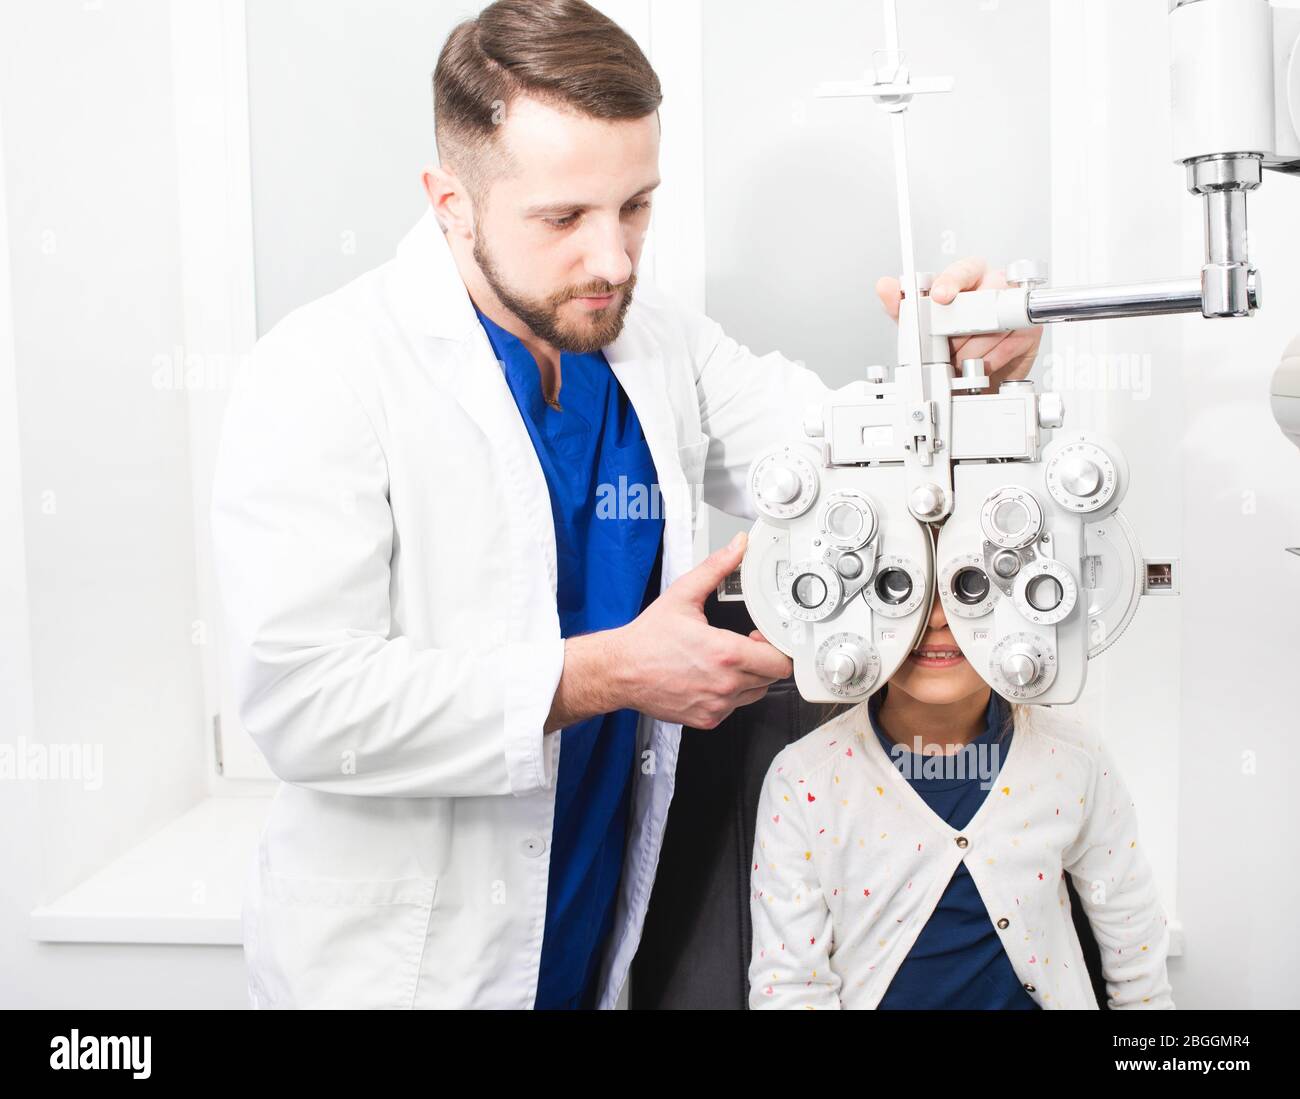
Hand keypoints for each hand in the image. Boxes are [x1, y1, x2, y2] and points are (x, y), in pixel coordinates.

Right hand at [610, 531, 792, 728]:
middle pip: (771, 677)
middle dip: (763, 659)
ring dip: (748, 677)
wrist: (620, 670)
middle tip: (745, 646)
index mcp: (725, 653)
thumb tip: (737, 548)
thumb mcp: (683, 595)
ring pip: (754, 693)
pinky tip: (711, 677)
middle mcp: (724, 683)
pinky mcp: (707, 719)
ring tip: (726, 661)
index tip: (761, 637)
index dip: (776, 646)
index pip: (779, 661)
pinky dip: (729, 694)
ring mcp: (716, 705)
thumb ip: (716, 568)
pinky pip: (733, 708)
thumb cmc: (648, 638)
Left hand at [874, 257, 1042, 389]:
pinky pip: (1007, 345)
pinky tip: (977, 364)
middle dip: (957, 330)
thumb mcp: (920, 328)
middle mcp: (994, 288)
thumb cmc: (950, 345)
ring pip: (992, 326)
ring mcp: (1014, 308)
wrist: (974, 376)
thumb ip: (902, 307)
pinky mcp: (1029, 331)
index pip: (965, 269)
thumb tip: (885, 286)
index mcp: (970, 279)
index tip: (939, 295)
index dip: (951, 282)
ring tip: (957, 358)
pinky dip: (987, 360)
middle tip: (945, 344)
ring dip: (969, 350)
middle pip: (981, 300)